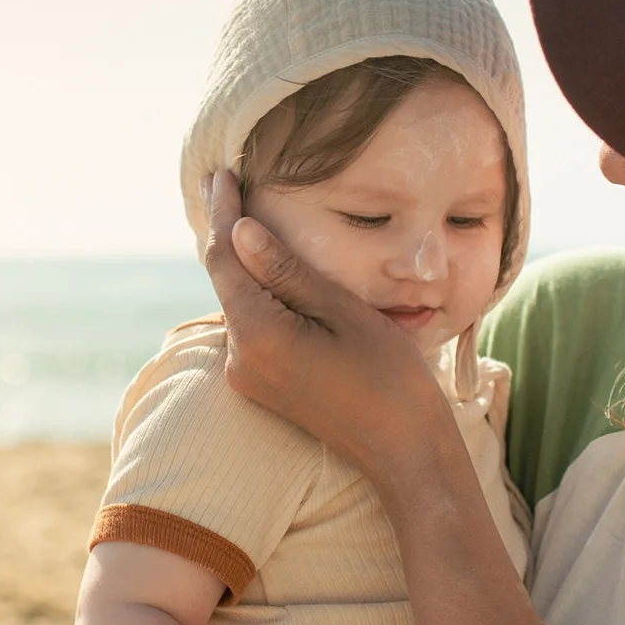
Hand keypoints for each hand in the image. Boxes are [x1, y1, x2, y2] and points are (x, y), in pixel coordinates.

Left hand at [200, 171, 455, 480]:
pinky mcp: (263, 387)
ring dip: (245, 265)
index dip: (222, 212)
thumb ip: (288, 272)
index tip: (220, 173)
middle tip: (229, 182)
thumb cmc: (388, 377)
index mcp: (259, 336)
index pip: (225, 259)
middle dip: (229, 234)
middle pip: (227, 281)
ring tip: (247, 214)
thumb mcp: (343, 311)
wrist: (404, 451)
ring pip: (239, 304)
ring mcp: (249, 377)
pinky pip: (252, 327)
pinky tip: (270, 271)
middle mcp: (240, 360)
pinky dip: (259, 295)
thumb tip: (239, 231)